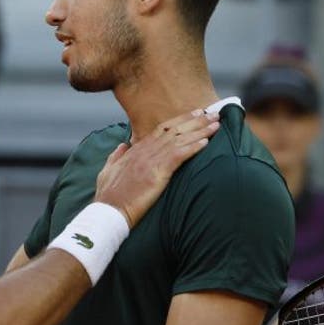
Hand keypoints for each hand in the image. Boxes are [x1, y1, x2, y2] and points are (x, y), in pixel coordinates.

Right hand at [94, 111, 218, 226]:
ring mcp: (151, 161)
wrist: (108, 211)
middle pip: (174, 130)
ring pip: (180, 140)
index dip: (180, 121)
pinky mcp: (157, 173)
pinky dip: (193, 148)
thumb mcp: (107, 171)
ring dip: (200, 131)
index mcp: (136, 150)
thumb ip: (116, 156)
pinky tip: (206, 143)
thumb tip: (122, 145)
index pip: (162, 129)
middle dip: (195, 121)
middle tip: (213, 113)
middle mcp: (145, 151)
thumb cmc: (108, 196)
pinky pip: (178, 156)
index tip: (195, 114)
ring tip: (216, 124)